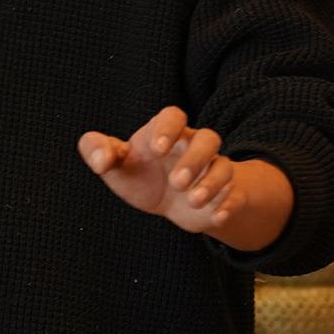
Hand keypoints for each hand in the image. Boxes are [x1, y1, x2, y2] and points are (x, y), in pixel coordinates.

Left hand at [76, 107, 293, 250]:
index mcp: (165, 134)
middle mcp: (193, 147)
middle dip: (194, 159)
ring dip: (211, 183)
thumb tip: (100, 160)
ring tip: (192, 201)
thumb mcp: (115, 165)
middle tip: (176, 182)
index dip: (168, 129)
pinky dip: (228, 204)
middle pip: (208, 138)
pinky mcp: (225, 194)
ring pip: (224, 166)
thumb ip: (97, 152)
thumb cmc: (141, 176)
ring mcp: (212, 170)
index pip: (173, 116)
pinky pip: (236, 194)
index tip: (156, 150)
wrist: (171, 204)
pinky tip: (215, 217)